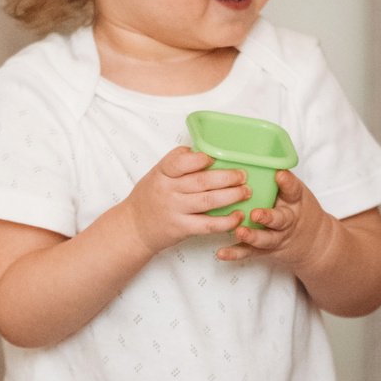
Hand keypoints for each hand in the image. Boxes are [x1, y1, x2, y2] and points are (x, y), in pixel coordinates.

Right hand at [120, 145, 248, 256]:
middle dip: (227, 177)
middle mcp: (167, 190)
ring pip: (208, 201)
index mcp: (162, 173)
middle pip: (202, 181)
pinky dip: (226, 221)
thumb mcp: (157, 174)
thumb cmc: (150, 198)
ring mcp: (174, 210)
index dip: (201, 159)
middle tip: (243, 175)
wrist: (134, 228)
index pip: (181, 161)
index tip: (216, 158)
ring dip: (232, 196)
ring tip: (246, 192)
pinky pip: (208, 224)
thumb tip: (204, 151)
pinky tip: (237, 216)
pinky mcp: (181, 228)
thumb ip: (177, 164)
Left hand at [216, 168, 330, 267]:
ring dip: (252, 236)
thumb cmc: (297, 209)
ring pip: (266, 238)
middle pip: (280, 220)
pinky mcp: (266, 250)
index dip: (287, 183)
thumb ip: (277, 178)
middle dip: (269, 217)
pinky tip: (221, 253)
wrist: (313, 243)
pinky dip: (235, 253)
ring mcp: (278, 237)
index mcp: (294, 200)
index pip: (293, 190)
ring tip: (239, 231)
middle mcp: (288, 220)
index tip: (279, 174)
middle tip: (256, 213)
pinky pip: (250, 252)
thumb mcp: (295, 192)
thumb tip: (246, 152)